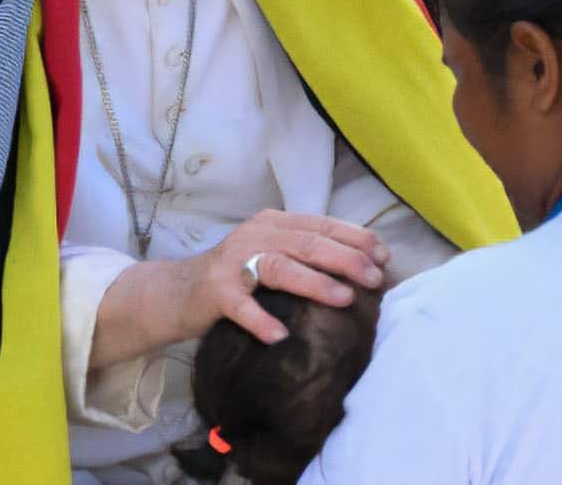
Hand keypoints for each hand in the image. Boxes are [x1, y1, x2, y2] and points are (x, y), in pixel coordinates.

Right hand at [188, 210, 388, 342]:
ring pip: (280, 267)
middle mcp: (256, 236)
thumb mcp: (274, 253)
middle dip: (346, 259)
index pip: (322, 225)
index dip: (356, 238)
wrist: (178, 292)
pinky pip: (242, 307)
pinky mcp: (216, 293)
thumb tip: (363, 265)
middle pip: (308, 243)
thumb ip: (307, 253)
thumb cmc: (238, 276)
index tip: (383, 256)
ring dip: (315, 283)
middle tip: (374, 279)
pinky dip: (261, 321)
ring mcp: (234, 263)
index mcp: (275, 223)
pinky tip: (280, 336)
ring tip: (344, 299)